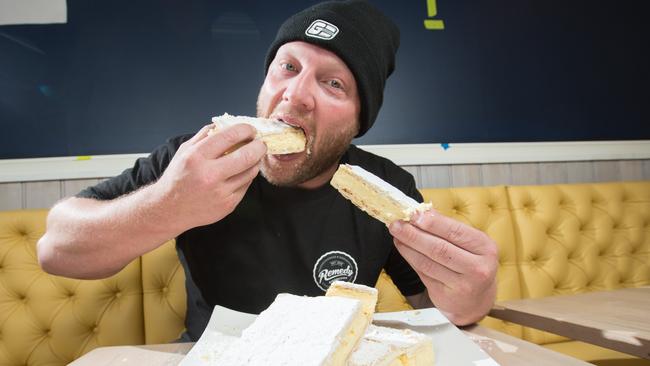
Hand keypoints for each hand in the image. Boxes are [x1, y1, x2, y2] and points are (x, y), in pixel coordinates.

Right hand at [155, 123, 266, 230]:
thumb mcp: (184, 151)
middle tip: (261, 143)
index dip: (246, 130)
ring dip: (255, 162)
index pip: (229, 136)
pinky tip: (242, 173)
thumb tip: (226, 123)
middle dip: (259, 146)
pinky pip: (246, 186)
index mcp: (196, 157)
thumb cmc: (177, 177)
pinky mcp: (227, 205)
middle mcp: (209, 175)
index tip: (250, 129)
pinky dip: (246, 177)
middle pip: (247, 156)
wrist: (169, 210)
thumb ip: (204, 135)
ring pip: (250, 172)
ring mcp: (220, 193)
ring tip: (253, 157)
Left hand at [389, 209, 497, 324]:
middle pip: (439, 248)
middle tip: (396, 224)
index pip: (455, 232)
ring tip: (396, 234)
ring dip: (408, 246)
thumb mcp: (470, 244)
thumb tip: (422, 212)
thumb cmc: (471, 264)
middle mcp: (477, 268)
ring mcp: (462, 285)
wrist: (477, 300)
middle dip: (414, 234)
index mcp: (485, 248)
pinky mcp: (445, 296)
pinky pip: (423, 273)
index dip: (432, 223)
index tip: (414, 214)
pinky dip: (410, 258)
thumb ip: (449, 229)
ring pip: (427, 262)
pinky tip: (402, 247)